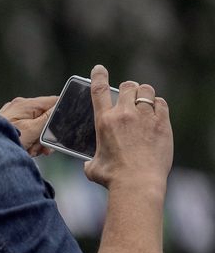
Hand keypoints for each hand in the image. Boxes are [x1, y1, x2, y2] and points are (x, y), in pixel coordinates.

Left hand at [0, 95, 57, 156]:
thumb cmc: (5, 139)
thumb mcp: (32, 129)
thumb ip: (49, 117)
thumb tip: (61, 105)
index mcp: (27, 104)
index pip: (53, 102)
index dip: (61, 115)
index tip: (63, 128)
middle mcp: (19, 107)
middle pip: (45, 118)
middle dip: (47, 134)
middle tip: (44, 148)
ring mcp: (13, 117)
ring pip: (36, 127)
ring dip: (37, 142)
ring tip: (31, 151)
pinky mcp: (9, 127)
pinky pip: (26, 132)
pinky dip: (28, 143)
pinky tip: (25, 151)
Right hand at [83, 65, 172, 194]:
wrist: (137, 183)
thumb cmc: (112, 177)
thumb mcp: (92, 166)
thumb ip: (91, 158)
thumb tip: (91, 162)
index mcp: (104, 121)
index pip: (99, 90)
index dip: (99, 76)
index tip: (99, 69)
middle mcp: (124, 114)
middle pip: (129, 86)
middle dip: (128, 88)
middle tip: (129, 95)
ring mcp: (145, 117)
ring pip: (146, 91)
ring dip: (144, 93)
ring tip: (144, 101)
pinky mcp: (162, 124)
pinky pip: (161, 103)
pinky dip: (157, 104)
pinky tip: (155, 112)